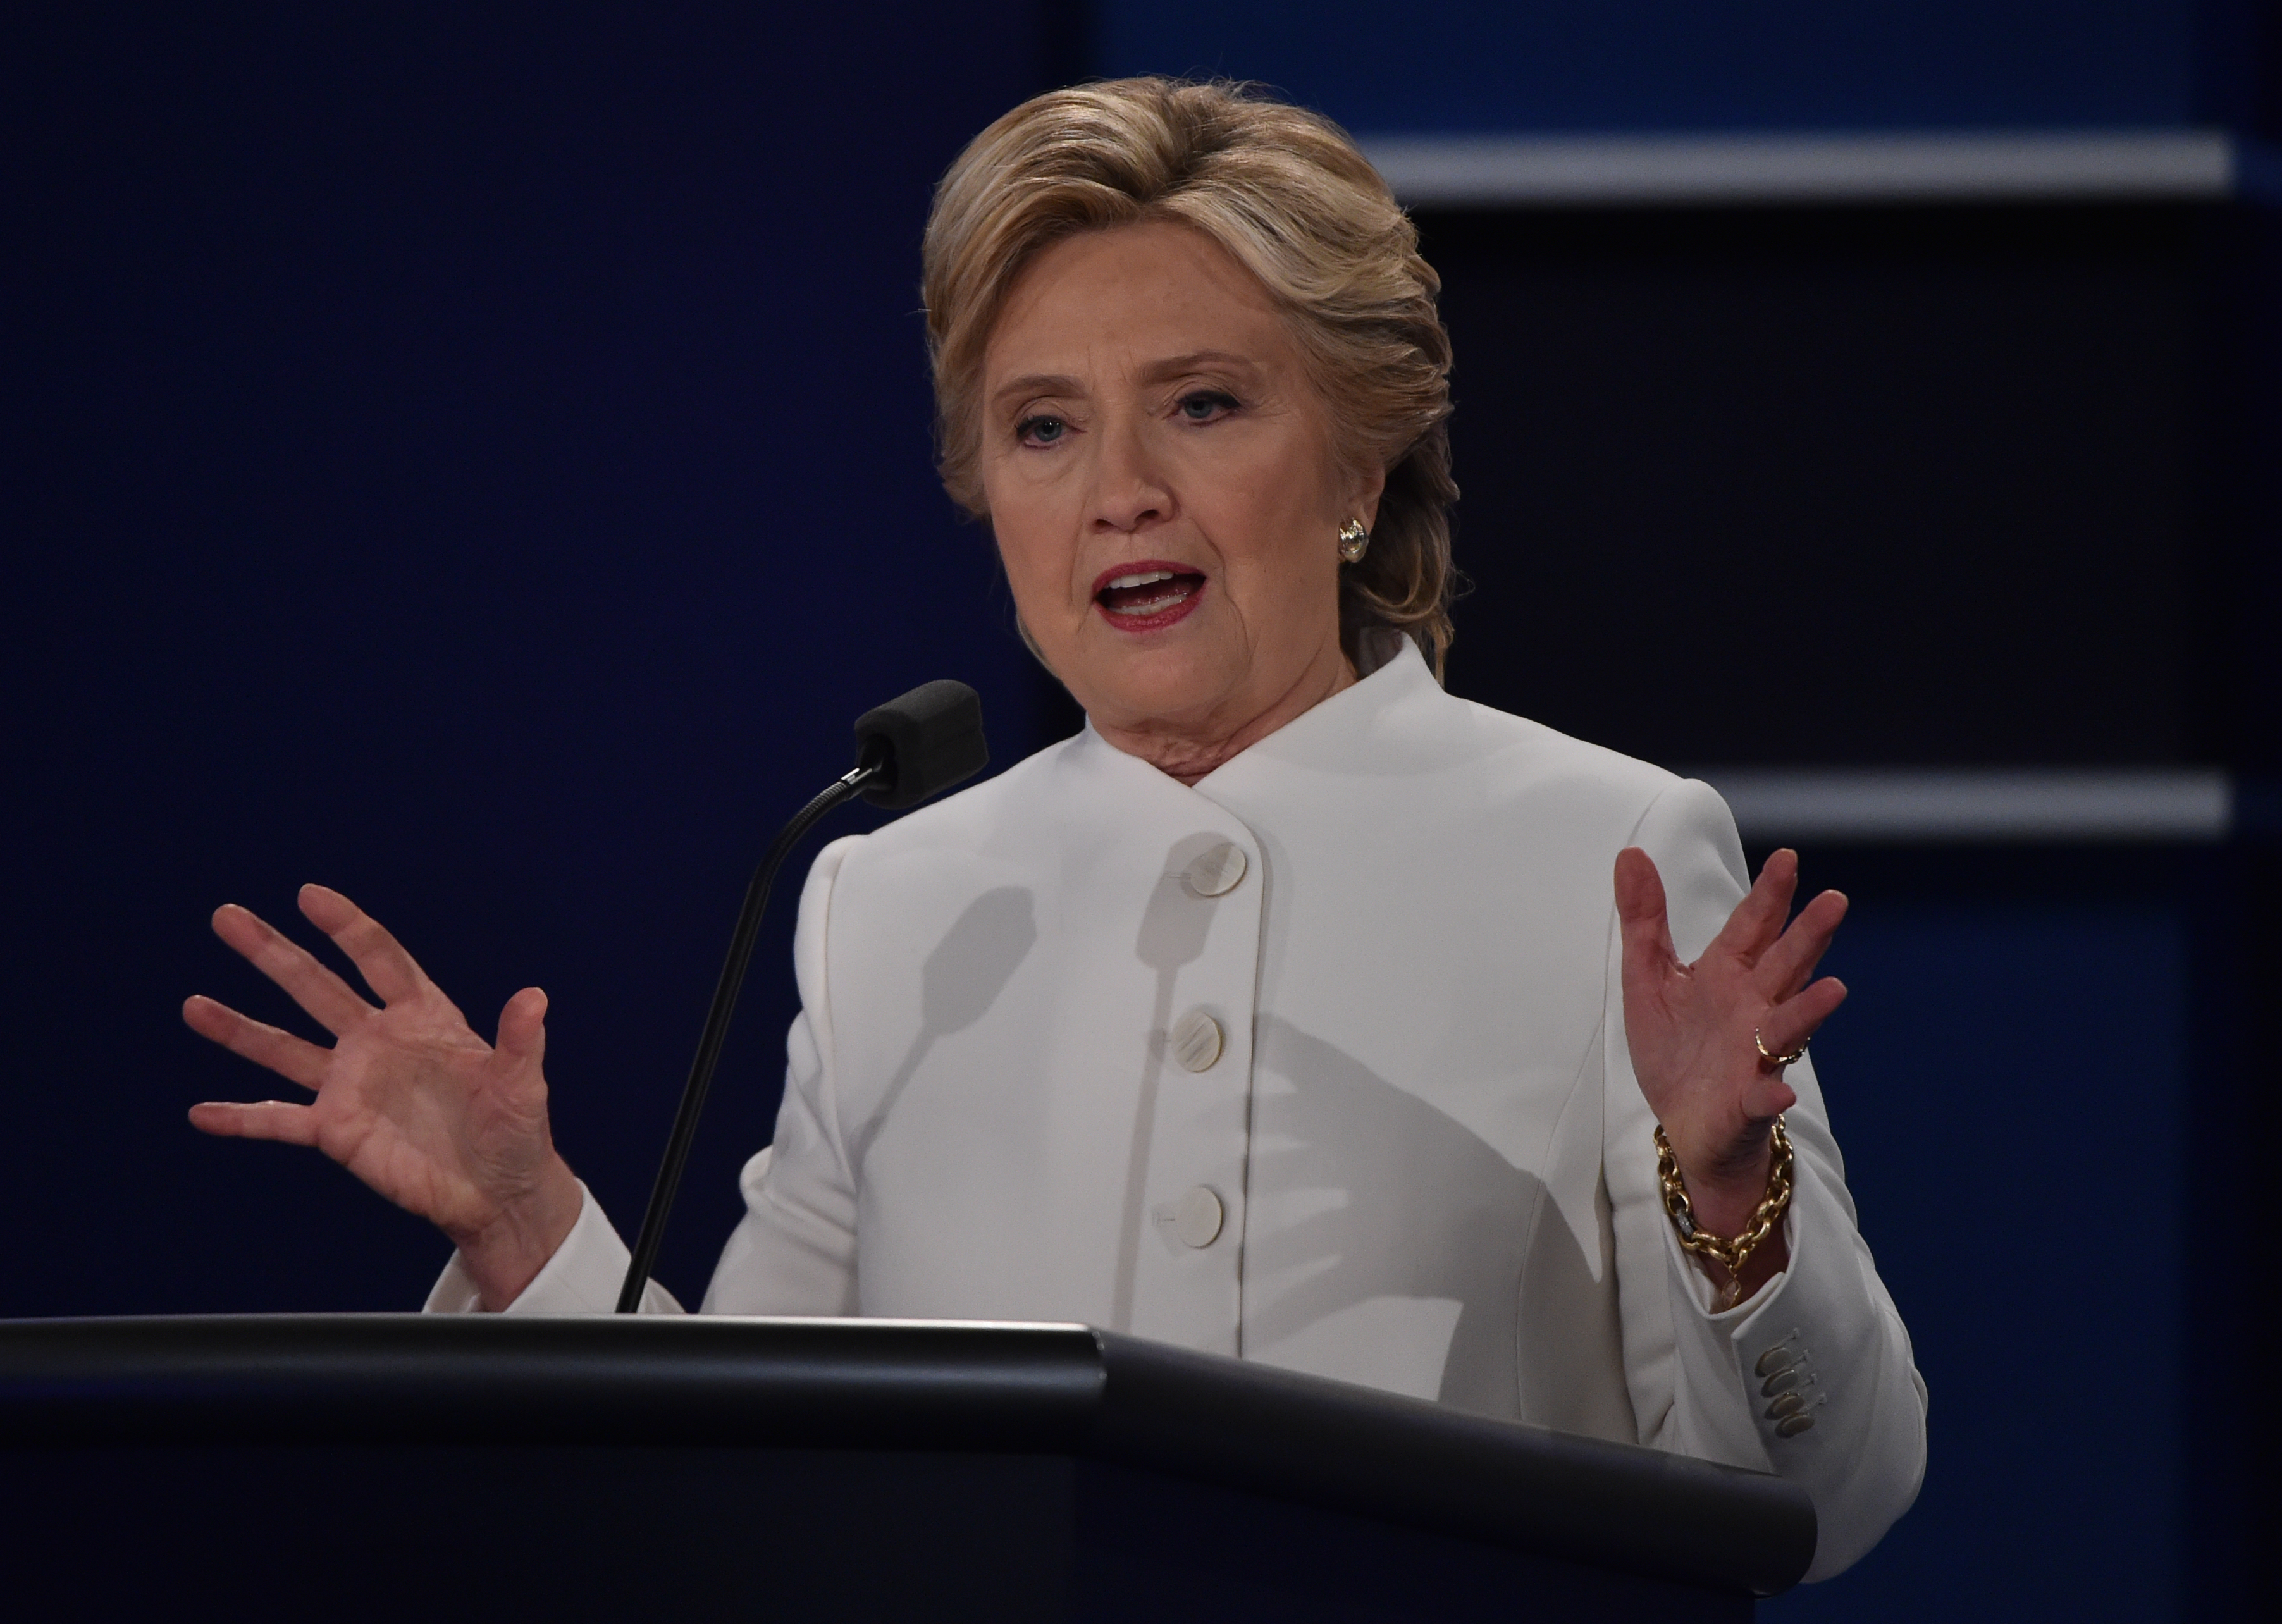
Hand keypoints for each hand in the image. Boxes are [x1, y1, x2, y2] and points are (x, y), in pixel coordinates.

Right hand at [184, 884, 581, 1308]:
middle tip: (226, 917)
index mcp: (423, 1018)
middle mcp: (377, 1042)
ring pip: (285, 1047)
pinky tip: (201, 1112)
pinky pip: (279, 1120)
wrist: (496, 1191)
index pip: (378, 959)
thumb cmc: (515, 1130)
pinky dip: (241, 1117)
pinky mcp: (336, 1130)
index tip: (309, 895)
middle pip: (316, 987)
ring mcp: (351, 1085)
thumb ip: (520, 1040)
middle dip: (272, 953)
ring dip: (239, 1029)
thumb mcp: (522, 1083)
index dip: (346, 926)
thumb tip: (535, 997)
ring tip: (193, 1005)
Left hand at [1615, 848, 1846, 1287]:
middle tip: (1833, 900)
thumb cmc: (1675, 1047)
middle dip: (1807, 936)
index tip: (1788, 857)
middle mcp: (1752, 1009)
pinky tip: (1779, 1093)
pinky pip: (1762, 1098)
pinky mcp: (1747, 1102)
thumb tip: (1631, 853)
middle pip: (1783, 966)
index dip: (1769, 894)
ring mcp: (1756, 1055)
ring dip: (1809, 1011)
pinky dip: (1771, 1095)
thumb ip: (1644, 919)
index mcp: (1727, 974)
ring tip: (1835, 989)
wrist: (1683, 1123)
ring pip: (1787, 1027)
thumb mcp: (1648, 977)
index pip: (1752, 927)